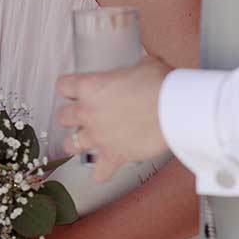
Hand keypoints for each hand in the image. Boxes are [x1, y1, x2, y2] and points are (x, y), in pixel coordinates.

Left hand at [56, 55, 171, 181]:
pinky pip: (99, 172)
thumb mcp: (145, 66)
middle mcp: (88, 112)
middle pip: (62, 116)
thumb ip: (134, 69)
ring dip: (77, 144)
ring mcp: (98, 136)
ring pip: (70, 144)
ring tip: (86, 143)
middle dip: (71, 117)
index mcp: (90, 87)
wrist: (176, 109)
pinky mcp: (114, 155)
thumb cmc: (161, 85)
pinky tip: (104, 171)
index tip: (75, 92)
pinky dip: (101, 173)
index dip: (68, 88)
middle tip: (84, 116)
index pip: (62, 86)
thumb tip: (142, 68)